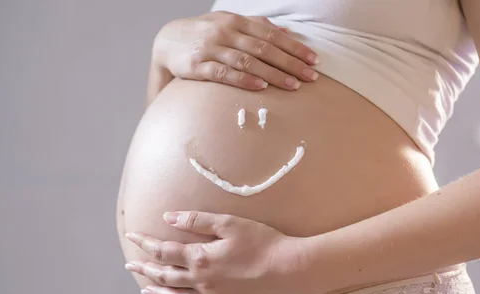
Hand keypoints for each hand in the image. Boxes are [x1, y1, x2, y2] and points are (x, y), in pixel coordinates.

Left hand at [125, 211, 306, 293]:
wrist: (288, 269)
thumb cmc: (261, 241)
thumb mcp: (229, 224)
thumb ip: (196, 220)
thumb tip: (167, 218)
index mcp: (200, 258)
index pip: (163, 250)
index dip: (146, 243)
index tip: (132, 236)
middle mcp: (202, 280)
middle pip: (166, 275)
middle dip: (146, 269)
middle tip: (131, 267)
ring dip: (160, 292)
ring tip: (146, 291)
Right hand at [153, 11, 319, 90]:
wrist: (167, 42)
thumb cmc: (204, 34)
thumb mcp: (229, 23)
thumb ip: (256, 26)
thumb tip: (285, 30)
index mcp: (236, 21)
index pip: (272, 34)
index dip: (294, 48)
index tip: (313, 60)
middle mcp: (226, 32)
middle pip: (265, 48)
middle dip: (291, 63)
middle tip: (311, 76)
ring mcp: (212, 48)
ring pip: (248, 61)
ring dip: (273, 74)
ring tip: (293, 85)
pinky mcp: (199, 66)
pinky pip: (225, 73)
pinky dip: (244, 79)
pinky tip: (260, 86)